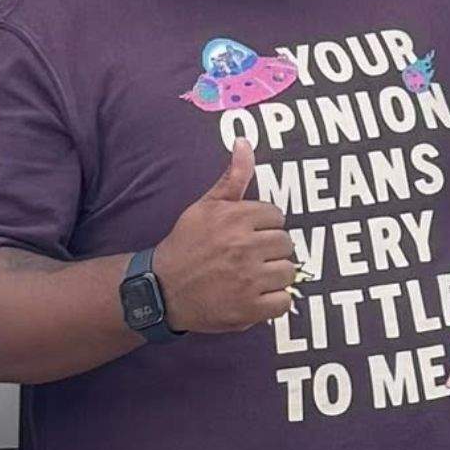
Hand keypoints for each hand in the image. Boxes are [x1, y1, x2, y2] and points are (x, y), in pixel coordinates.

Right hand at [152, 140, 295, 334]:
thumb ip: (232, 177)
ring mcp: (248, 279)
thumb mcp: (205, 206)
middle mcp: (244, 246)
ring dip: (274, 276)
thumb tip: (244, 142)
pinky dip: (273, 302)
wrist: (162, 289)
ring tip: (253, 277)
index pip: (276, 217)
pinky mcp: (249, 308)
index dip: (264, 228)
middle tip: (249, 258)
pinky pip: (283, 302)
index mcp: (236, 218)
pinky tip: (255, 297)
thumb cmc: (186, 245)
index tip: (247, 237)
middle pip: (285, 244)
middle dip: (270, 251)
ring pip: (288, 272)